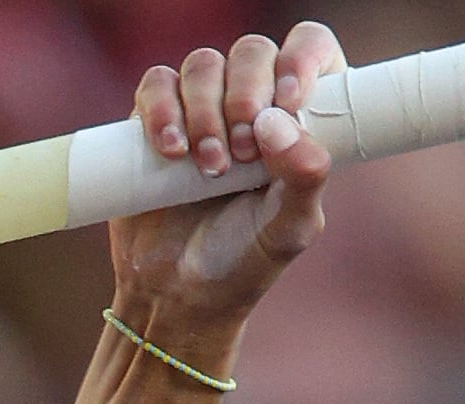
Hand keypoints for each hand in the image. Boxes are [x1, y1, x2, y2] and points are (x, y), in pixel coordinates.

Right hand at [110, 23, 337, 370]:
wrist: (176, 293)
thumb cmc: (244, 260)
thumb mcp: (292, 228)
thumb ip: (305, 175)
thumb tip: (276, 120)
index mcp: (298, 117)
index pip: (310, 49)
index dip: (302, 60)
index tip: (289, 102)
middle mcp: (251, 103)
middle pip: (252, 52)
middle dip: (246, 96)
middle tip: (242, 154)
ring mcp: (200, 109)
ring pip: (203, 65)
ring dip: (204, 110)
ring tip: (207, 167)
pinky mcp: (153, 122)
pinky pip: (155, 84)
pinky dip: (161, 109)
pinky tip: (170, 151)